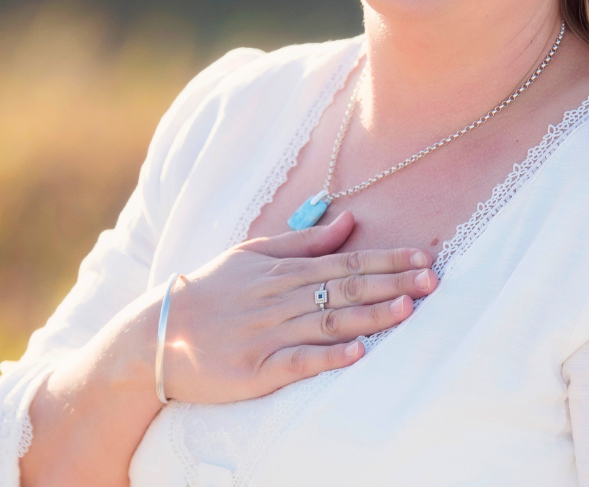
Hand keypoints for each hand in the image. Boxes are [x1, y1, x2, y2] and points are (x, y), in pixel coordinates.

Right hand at [157, 210, 435, 402]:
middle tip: (432, 280)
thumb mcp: (253, 254)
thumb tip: (350, 219)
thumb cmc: (209, 291)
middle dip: (392, 283)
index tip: (423, 257)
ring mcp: (270, 335)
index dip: (388, 260)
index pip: (346, 262)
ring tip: (406, 310)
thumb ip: (304, 240)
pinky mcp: (258, 370)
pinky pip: (298, 362)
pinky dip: (328, 358)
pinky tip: (357, 354)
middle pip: (346, 289)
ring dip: (370, 316)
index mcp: (284, 272)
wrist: (156, 335)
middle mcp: (281, 300)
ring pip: (329, 323)